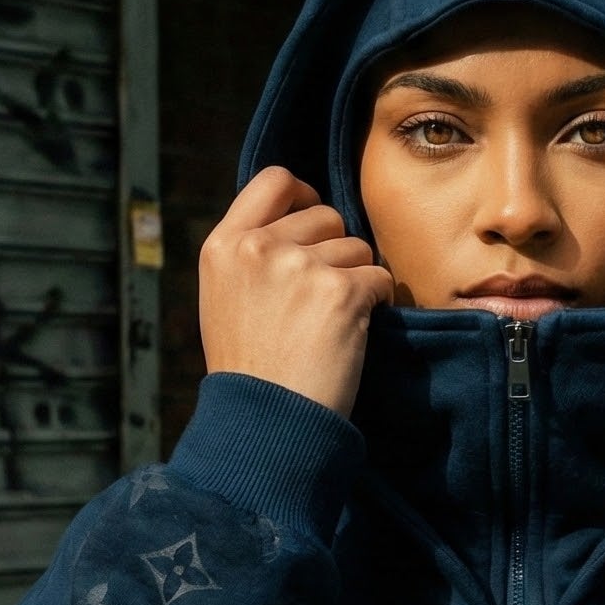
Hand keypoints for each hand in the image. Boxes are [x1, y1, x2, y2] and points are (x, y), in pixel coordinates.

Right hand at [199, 167, 393, 418]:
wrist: (267, 423)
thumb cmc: (249, 369)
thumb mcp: (224, 298)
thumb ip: (252, 255)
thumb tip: (296, 221)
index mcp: (223, 246)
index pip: (275, 180)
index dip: (304, 196)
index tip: (314, 225)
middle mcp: (258, 248)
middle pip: (325, 215)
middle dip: (335, 250)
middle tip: (319, 299)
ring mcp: (300, 267)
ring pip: (357, 247)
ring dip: (356, 280)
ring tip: (328, 324)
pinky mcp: (341, 292)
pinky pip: (380, 278)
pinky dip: (377, 302)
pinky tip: (351, 334)